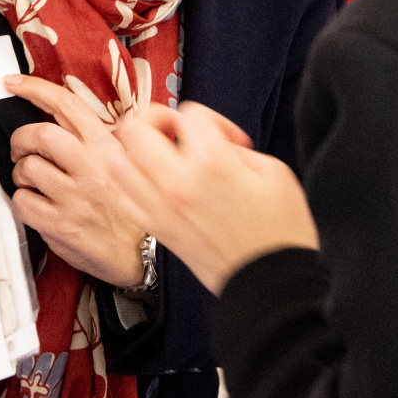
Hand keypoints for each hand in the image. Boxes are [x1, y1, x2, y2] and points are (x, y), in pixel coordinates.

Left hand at [4, 74, 150, 286]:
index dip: (35, 88)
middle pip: (39, 134)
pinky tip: (37, 204)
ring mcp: (75, 196)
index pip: (67, 105)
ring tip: (33, 182)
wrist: (141, 254)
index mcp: (108, 147)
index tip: (13, 83)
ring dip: (21, 172)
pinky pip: (23, 201)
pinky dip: (22, 200)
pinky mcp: (60, 223)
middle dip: (20, 139)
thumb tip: (61, 116)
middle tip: (21, 149)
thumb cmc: (128, 208)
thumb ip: (97, 139)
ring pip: (28, 168)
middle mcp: (92, 167)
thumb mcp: (123, 163)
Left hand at [107, 102, 318, 294]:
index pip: (189, 113)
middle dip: (156, 120)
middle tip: (177, 133)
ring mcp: (161, 208)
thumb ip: (237, 148)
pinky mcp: (156, 230)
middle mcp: (177, 183)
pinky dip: (132, 183)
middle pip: (135, 128)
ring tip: (161, 156)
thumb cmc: (280, 232)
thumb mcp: (274, 173)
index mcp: (212, 163)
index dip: (212, 119)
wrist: (271, 283)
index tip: (228, 140)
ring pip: (118, 161)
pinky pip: (124, 196)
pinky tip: (154, 184)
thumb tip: (214, 143)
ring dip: (135, 151)